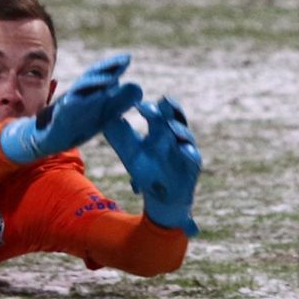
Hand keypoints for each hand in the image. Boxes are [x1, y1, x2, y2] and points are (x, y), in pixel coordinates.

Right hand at [0, 53, 142, 163]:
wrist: (57, 138)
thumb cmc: (82, 121)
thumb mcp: (105, 112)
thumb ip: (120, 100)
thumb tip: (138, 87)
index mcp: (92, 91)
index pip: (103, 75)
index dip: (114, 66)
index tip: (128, 58)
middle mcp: (81, 93)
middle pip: (93, 76)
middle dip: (107, 68)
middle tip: (124, 60)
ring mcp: (70, 102)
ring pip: (82, 88)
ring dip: (96, 82)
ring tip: (111, 79)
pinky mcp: (62, 115)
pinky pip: (69, 106)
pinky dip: (78, 101)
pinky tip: (90, 98)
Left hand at [103, 96, 201, 236]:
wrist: (161, 197)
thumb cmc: (146, 169)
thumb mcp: (128, 150)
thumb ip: (117, 132)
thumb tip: (105, 114)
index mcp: (160, 128)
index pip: (158, 111)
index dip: (150, 108)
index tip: (139, 105)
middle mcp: (176, 135)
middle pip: (176, 116)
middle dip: (170, 109)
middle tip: (164, 100)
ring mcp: (186, 149)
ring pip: (186, 135)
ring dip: (179, 129)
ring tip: (170, 126)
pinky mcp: (193, 167)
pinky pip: (194, 157)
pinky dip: (189, 152)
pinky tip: (183, 149)